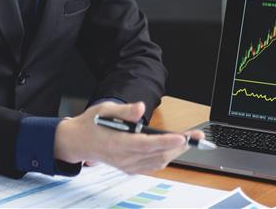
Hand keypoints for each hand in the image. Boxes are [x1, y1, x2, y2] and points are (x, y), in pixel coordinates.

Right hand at [54, 101, 202, 173]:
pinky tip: (174, 148)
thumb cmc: (92, 123)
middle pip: (157, 155)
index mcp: (117, 143)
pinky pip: (153, 166)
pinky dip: (166, 157)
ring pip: (158, 162)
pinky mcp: (130, 168)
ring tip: (191, 140)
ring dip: (176, 152)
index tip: (182, 137)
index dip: (166, 142)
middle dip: (180, 146)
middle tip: (196, 137)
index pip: (146, 145)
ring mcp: (127, 165)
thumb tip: (140, 108)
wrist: (79, 141)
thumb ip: (124, 110)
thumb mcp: (104, 109)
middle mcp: (123, 158)